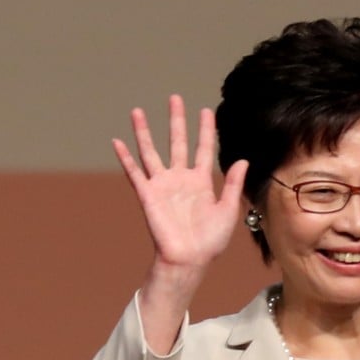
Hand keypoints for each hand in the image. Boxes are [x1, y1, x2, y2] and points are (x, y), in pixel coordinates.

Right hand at [113, 94, 248, 272]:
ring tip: (137, 111)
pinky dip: (125, 158)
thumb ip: (234, 184)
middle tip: (175, 98)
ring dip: (144, 132)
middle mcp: (180, 179)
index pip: (204, 149)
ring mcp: (163, 186)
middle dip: (176, 121)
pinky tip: (117, 142)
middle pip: (177, 143)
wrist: (189, 260)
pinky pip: (134, 173)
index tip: (206, 111)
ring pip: (151, 152)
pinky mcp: (148, 196)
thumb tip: (242, 160)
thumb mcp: (228, 210)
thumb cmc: (210, 241)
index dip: (205, 130)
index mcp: (202, 182)